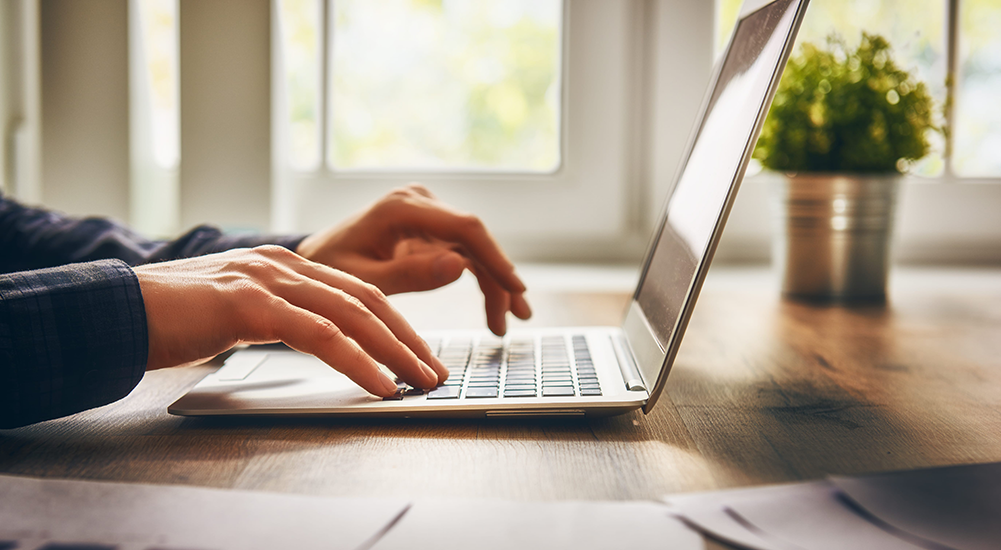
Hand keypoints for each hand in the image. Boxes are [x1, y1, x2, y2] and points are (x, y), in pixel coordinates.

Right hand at [134, 246, 447, 396]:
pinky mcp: (250, 304)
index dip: (395, 324)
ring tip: (421, 380)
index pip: (357, 291)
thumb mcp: (237, 311)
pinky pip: (319, 333)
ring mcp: (267, 279)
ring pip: (352, 314)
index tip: (420, 353)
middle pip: (367, 299)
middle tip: (435, 370)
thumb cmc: (172, 317)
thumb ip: (278, 316)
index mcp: (284, 264)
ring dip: (395, 351)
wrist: (115, 310)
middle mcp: (283, 264)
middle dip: (408, 338)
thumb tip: (317, 340)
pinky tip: (379, 383)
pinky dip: (357, 360)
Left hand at [296, 184, 531, 334]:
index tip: (515, 288)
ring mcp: (426, 214)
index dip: (495, 258)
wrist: (313, 260)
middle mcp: (419, 203)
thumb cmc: (329, 269)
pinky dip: (479, 280)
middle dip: (498, 279)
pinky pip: (463, 253)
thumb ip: (410, 275)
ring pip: (474, 249)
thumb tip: (460, 267)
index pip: (464, 228)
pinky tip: (493, 308)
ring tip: (503, 324)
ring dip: (493, 283)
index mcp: (401, 208)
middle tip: (514, 318)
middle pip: (475, 239)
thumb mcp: (364, 281)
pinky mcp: (429, 229)